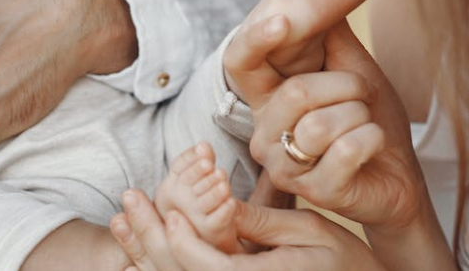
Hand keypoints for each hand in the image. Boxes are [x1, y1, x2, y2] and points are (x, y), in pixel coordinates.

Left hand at [110, 189, 385, 270]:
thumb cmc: (347, 263)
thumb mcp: (310, 232)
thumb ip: (259, 222)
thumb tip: (219, 203)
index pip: (204, 266)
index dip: (178, 238)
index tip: (165, 208)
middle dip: (148, 239)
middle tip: (125, 205)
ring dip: (145, 253)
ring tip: (122, 223)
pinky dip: (159, 265)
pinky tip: (140, 250)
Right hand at [243, 17, 425, 230]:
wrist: (397, 171)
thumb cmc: (367, 117)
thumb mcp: (350, 66)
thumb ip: (329, 31)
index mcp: (266, 97)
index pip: (240, 63)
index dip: (255, 39)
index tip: (282, 20)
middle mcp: (263, 131)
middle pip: (297, 92)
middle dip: (349, 86)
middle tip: (363, 95)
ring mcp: (283, 164)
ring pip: (321, 124)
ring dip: (360, 116)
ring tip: (365, 124)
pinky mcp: (311, 190)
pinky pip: (344, 150)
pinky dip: (372, 139)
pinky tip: (372, 145)